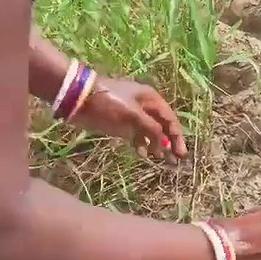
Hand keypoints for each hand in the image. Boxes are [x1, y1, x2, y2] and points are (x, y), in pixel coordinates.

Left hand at [69, 76, 187, 162]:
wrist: (80, 98)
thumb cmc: (110, 102)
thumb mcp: (133, 114)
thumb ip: (151, 129)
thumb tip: (165, 144)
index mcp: (151, 99)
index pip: (170, 119)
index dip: (176, 136)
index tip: (180, 153)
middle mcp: (145, 107)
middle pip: (162, 126)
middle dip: (169, 142)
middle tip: (175, 161)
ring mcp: (133, 116)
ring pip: (150, 132)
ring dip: (156, 146)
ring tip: (161, 161)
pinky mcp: (122, 124)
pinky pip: (137, 136)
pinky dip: (142, 145)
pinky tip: (143, 154)